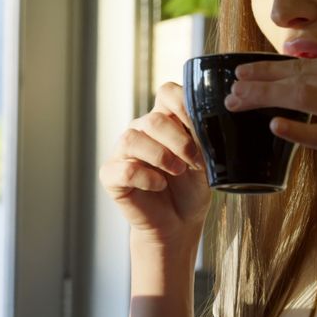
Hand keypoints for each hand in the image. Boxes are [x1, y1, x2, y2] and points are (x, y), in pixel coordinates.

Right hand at [99, 83, 211, 245]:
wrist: (179, 222)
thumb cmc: (191, 188)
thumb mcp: (204, 159)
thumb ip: (201, 136)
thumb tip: (206, 117)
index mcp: (163, 120)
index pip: (167, 93)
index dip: (183, 105)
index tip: (199, 127)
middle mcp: (140, 130)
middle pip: (153, 119)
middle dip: (178, 141)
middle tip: (194, 161)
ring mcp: (122, 152)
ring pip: (132, 139)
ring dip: (161, 156)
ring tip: (178, 172)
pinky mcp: (111, 175)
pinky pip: (125, 169)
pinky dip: (147, 177)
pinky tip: (159, 185)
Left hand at [224, 57, 316, 197]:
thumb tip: (298, 80)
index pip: (305, 65)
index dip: (269, 68)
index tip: (242, 72)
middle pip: (298, 76)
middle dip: (259, 81)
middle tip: (230, 88)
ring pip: (303, 97)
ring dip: (265, 97)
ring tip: (237, 102)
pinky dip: (297, 130)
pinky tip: (273, 127)